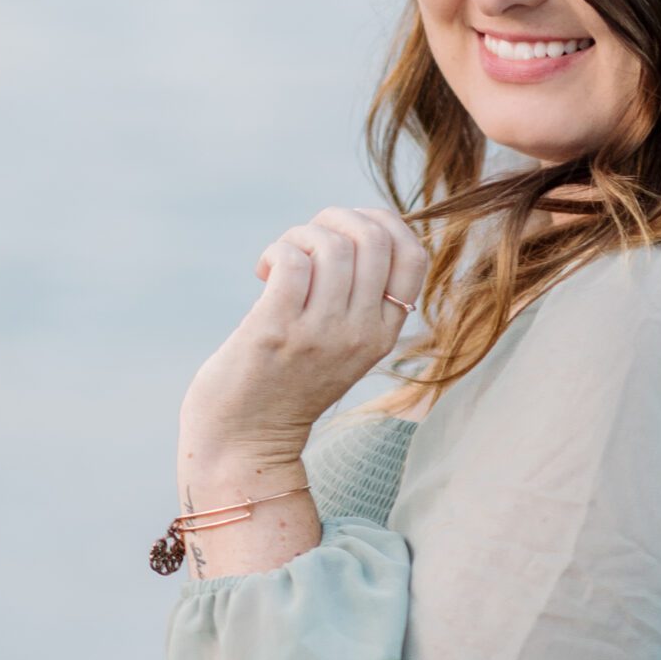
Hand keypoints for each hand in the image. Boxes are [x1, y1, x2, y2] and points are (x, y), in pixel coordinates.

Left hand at [181, 205, 429, 457]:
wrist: (246, 441)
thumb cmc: (287, 384)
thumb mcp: (343, 348)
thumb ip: (358, 302)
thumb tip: (353, 229)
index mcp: (383, 335)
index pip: (414, 256)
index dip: (384, 223)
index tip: (347, 231)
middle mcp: (359, 334)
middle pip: (373, 238)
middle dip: (336, 219)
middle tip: (306, 240)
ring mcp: (320, 334)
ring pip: (331, 245)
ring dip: (300, 235)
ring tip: (281, 259)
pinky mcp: (277, 330)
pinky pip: (293, 261)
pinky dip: (277, 251)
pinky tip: (264, 271)